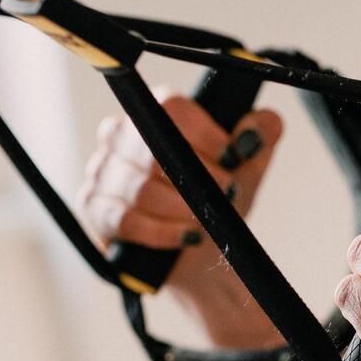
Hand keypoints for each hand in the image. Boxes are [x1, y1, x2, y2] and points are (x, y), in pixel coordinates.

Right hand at [76, 87, 283, 329]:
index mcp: (156, 114)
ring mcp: (102, 171)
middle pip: (150, 145)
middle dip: (197, 174)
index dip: (204, 133)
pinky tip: (187, 236)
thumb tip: (265, 123)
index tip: (233, 157)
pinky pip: (124, 218)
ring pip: (139, 186)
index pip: (168, 106)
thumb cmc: (218, 200)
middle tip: (227, 191)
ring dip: (182, 207)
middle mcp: (121, 136)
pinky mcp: (95, 208)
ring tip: (207, 219)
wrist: (202, 254)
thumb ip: (260, 137)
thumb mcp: (248, 168)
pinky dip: (162, 231)